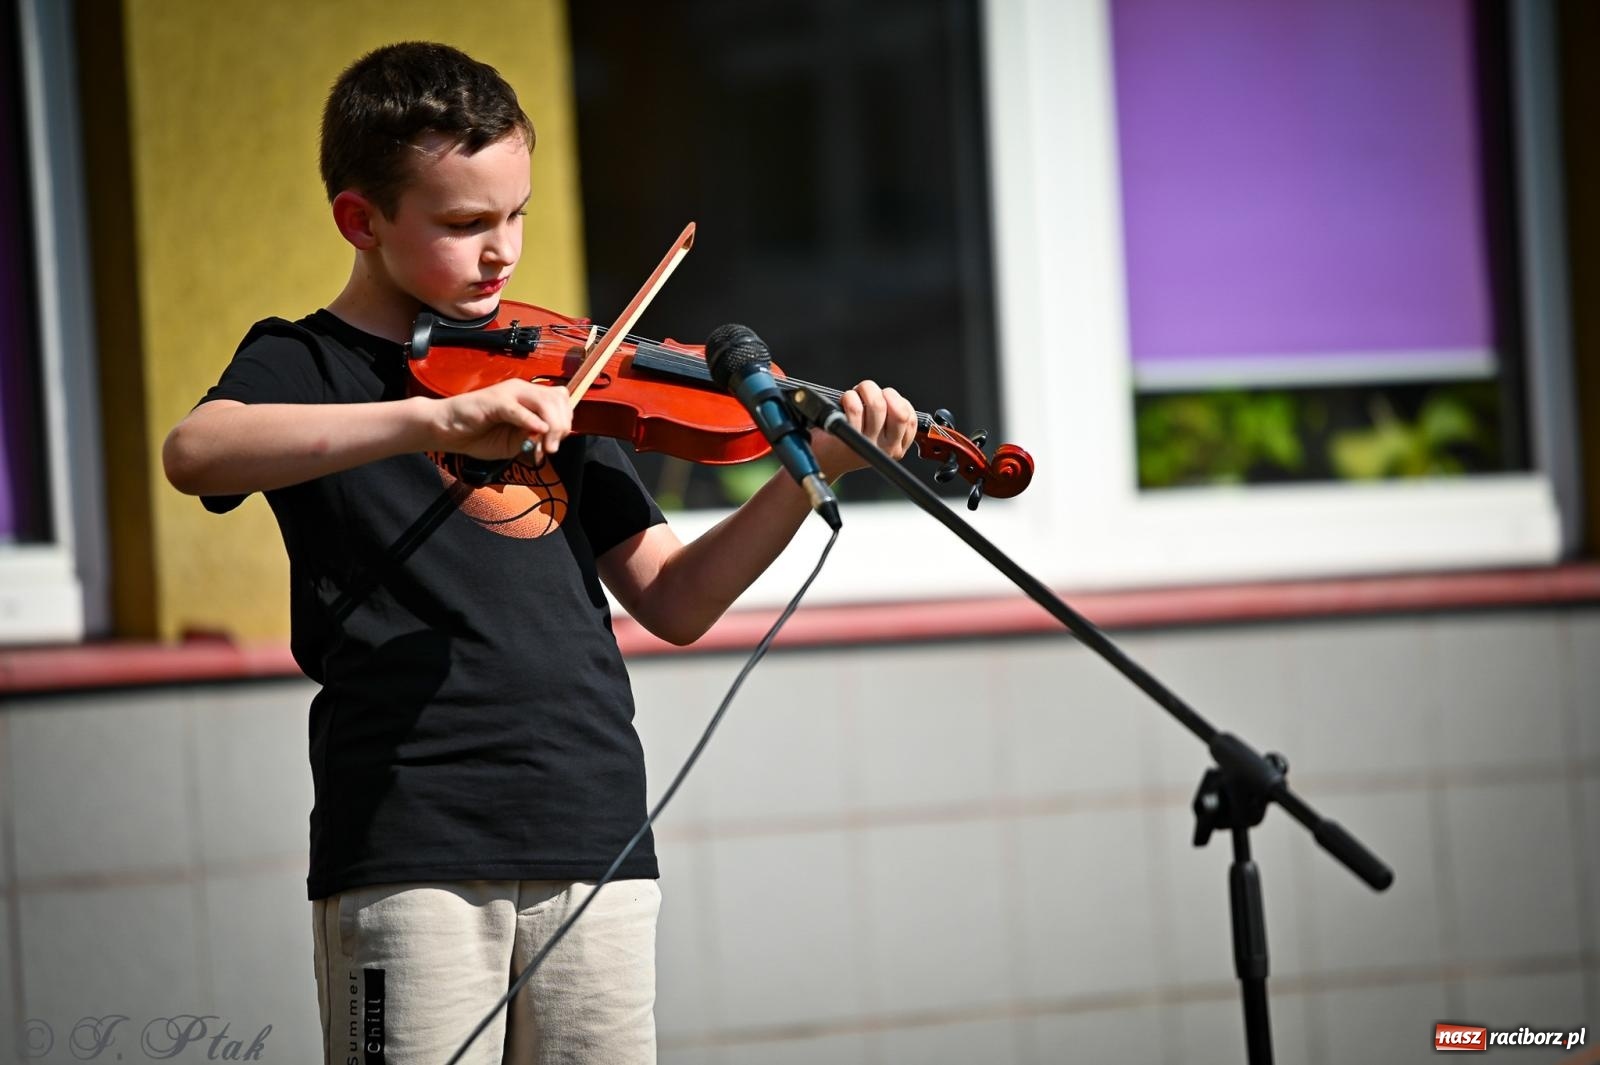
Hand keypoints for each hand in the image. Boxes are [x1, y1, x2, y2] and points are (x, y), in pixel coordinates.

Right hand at [430, 379, 572, 459]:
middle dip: (562, 426)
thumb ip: (533, 439)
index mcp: (528, 398)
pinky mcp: (494, 401)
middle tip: (552, 448)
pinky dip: (530, 420)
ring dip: (551, 426)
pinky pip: (517, 409)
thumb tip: (550, 437)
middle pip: (557, 400)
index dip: (566, 420)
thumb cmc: (479, 435)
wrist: (446, 431)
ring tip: (546, 447)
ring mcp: (508, 393)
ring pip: (544, 402)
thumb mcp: (514, 443)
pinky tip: (538, 431)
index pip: (560, 400)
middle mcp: (522, 390)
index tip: (558, 442)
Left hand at [811, 380, 916, 479]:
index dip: (898, 401)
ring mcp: (869, 445)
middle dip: (884, 392)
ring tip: (855, 395)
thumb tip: (888, 396)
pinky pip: (856, 408)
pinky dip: (850, 397)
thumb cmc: (848, 442)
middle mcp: (886, 449)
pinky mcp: (850, 439)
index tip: (884, 399)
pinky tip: (844, 401)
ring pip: (878, 405)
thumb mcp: (877, 437)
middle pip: (898, 412)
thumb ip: (889, 420)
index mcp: (897, 447)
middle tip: (869, 393)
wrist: (823, 460)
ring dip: (865, 390)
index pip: (910, 419)